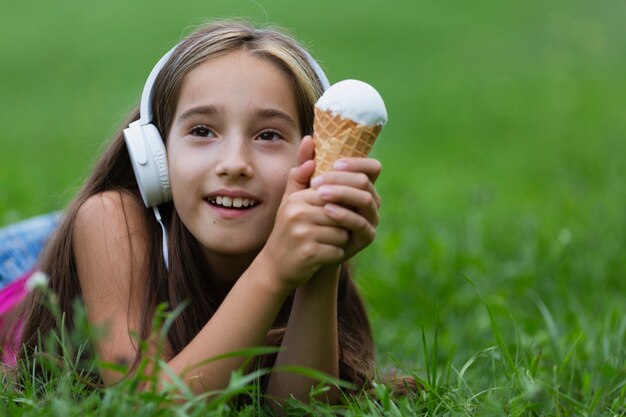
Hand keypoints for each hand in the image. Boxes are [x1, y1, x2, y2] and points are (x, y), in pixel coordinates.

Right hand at [259, 137, 349, 291]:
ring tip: (323, 243)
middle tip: (329, 231)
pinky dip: (335, 254)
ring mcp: (303, 235)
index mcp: (297, 199)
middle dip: (340, 225)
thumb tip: (310, 140)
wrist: (275, 267)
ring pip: (342, 233)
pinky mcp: (310, 254)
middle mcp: (298, 214)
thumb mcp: (290, 200)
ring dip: (339, 240)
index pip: (334, 196)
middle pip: (341, 214)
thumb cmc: (287, 230)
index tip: (333, 215)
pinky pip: (338, 250)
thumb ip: (301, 173)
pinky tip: (322, 255)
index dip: (339, 206)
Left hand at [309, 157, 381, 262]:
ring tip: (321, 194)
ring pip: (365, 200)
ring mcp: (371, 218)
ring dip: (343, 194)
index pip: (371, 167)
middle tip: (317, 182)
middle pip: (365, 182)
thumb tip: (308, 139)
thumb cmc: (307, 213)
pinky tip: (328, 211)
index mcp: (360, 185)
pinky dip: (345, 215)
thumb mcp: (302, 189)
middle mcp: (370, 199)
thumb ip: (304, 166)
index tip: (334, 164)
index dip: (357, 162)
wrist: (306, 247)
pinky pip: (361, 223)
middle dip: (341, 179)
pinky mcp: (366, 236)